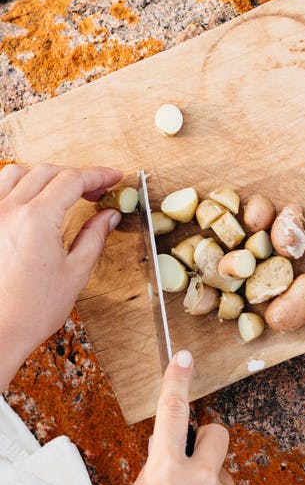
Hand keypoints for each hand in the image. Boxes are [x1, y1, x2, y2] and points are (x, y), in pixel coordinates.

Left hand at [0, 163, 122, 389]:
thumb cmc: (30, 312)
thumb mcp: (75, 273)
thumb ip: (93, 237)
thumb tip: (109, 216)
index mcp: (37, 219)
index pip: (73, 180)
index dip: (99, 175)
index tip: (114, 178)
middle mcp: (9, 211)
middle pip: (47, 172)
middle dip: (76, 175)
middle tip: (96, 190)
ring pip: (16, 173)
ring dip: (44, 176)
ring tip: (62, 193)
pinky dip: (16, 187)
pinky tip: (30, 202)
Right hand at [115, 351, 245, 484]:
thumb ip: (153, 473)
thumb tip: (165, 451)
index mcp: (166, 472)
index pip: (171, 414)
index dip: (176, 381)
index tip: (183, 358)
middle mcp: (201, 479)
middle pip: (217, 432)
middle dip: (207, 438)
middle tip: (193, 458)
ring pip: (222, 473)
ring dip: (209, 484)